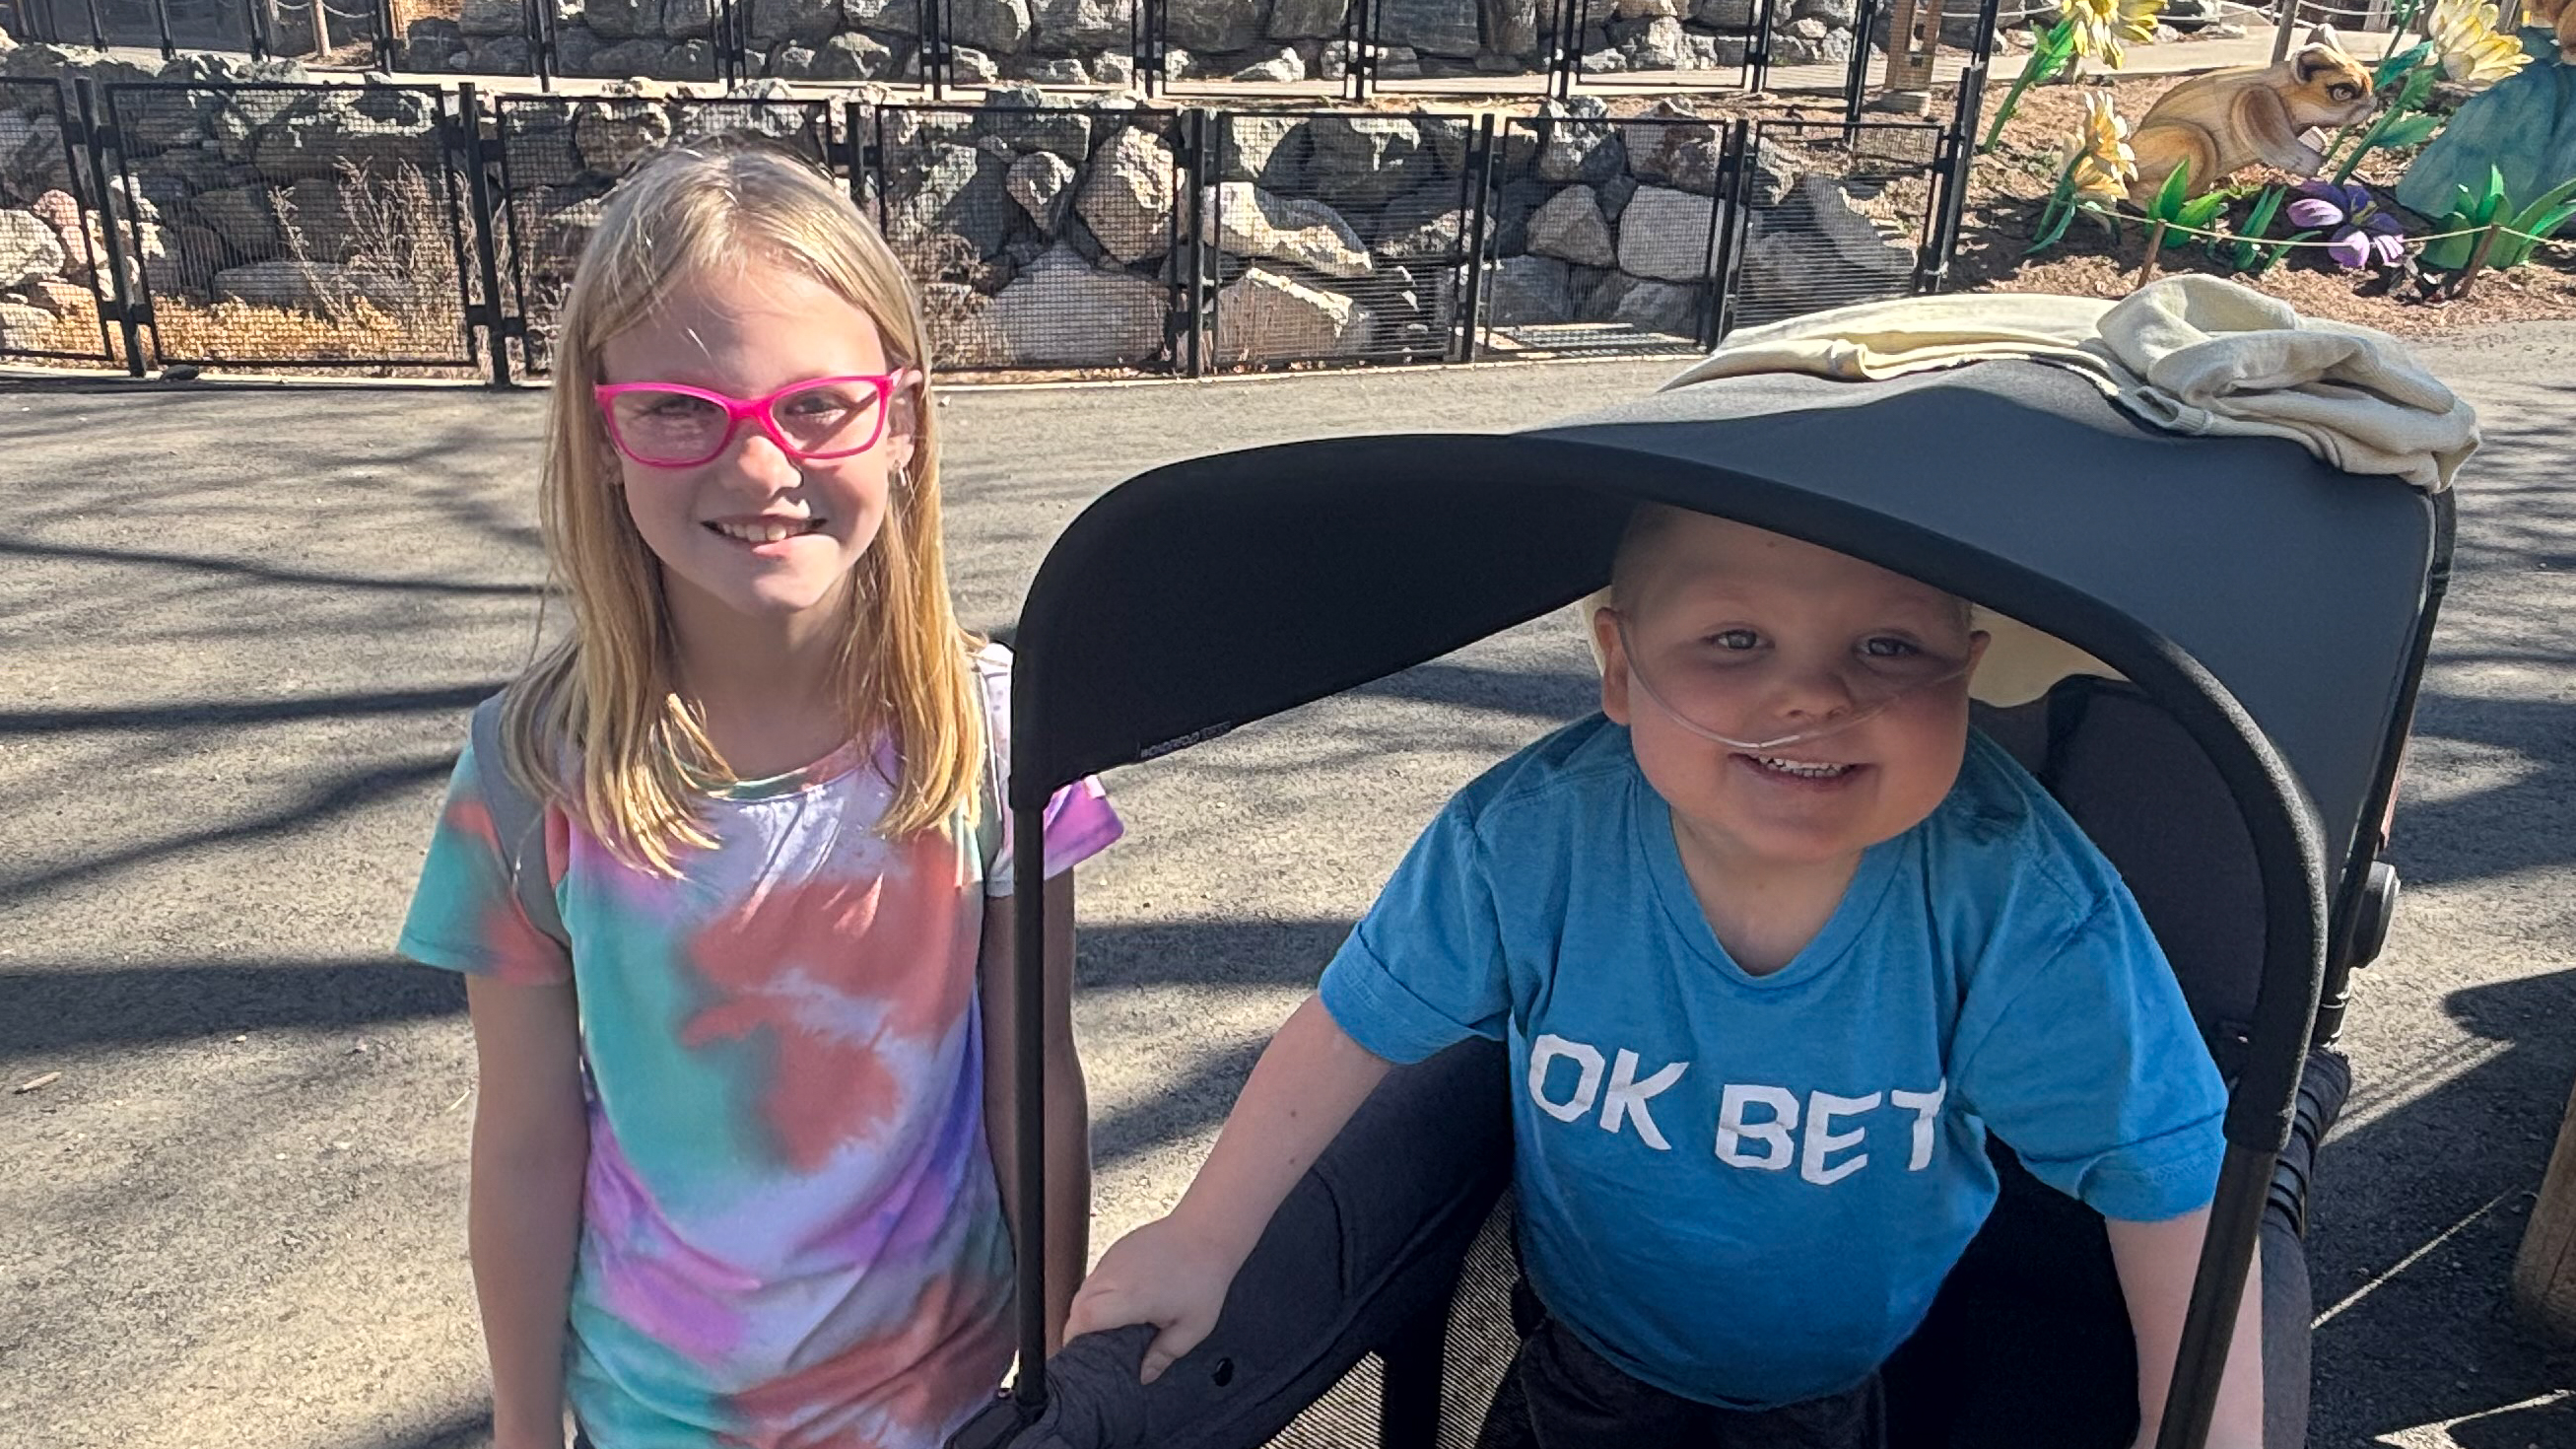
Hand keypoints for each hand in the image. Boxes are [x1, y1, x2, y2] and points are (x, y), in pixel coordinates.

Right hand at [1064, 1215, 1240, 1383]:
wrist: (1206, 1233)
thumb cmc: (1203, 1278)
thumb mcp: (1192, 1327)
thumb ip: (1163, 1355)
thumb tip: (1144, 1375)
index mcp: (1132, 1296)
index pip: (1084, 1317)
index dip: (1076, 1337)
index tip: (1082, 1353)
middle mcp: (1115, 1275)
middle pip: (1077, 1305)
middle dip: (1079, 1328)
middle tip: (1095, 1346)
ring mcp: (1113, 1259)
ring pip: (1084, 1289)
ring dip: (1088, 1310)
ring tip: (1109, 1326)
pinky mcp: (1115, 1250)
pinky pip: (1095, 1277)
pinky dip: (1098, 1293)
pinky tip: (1117, 1303)